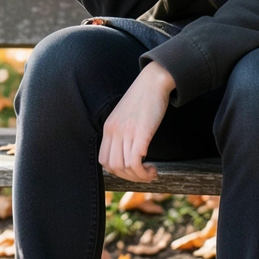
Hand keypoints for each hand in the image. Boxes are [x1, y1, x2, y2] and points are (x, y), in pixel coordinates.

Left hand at [98, 62, 175, 182]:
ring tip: (151, 173)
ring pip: (125, 167)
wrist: (154, 81)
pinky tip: (153, 169)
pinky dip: (143, 172)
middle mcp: (114, 131)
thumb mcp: (126, 116)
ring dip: (139, 177)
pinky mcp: (140, 133)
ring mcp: (126, 132)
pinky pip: (135, 162)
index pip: (104, 160)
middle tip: (143, 174)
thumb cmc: (144, 98)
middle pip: (113, 167)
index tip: (132, 170)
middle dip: (129, 177)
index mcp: (108, 128)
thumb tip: (129, 150)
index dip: (117, 171)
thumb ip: (123, 131)